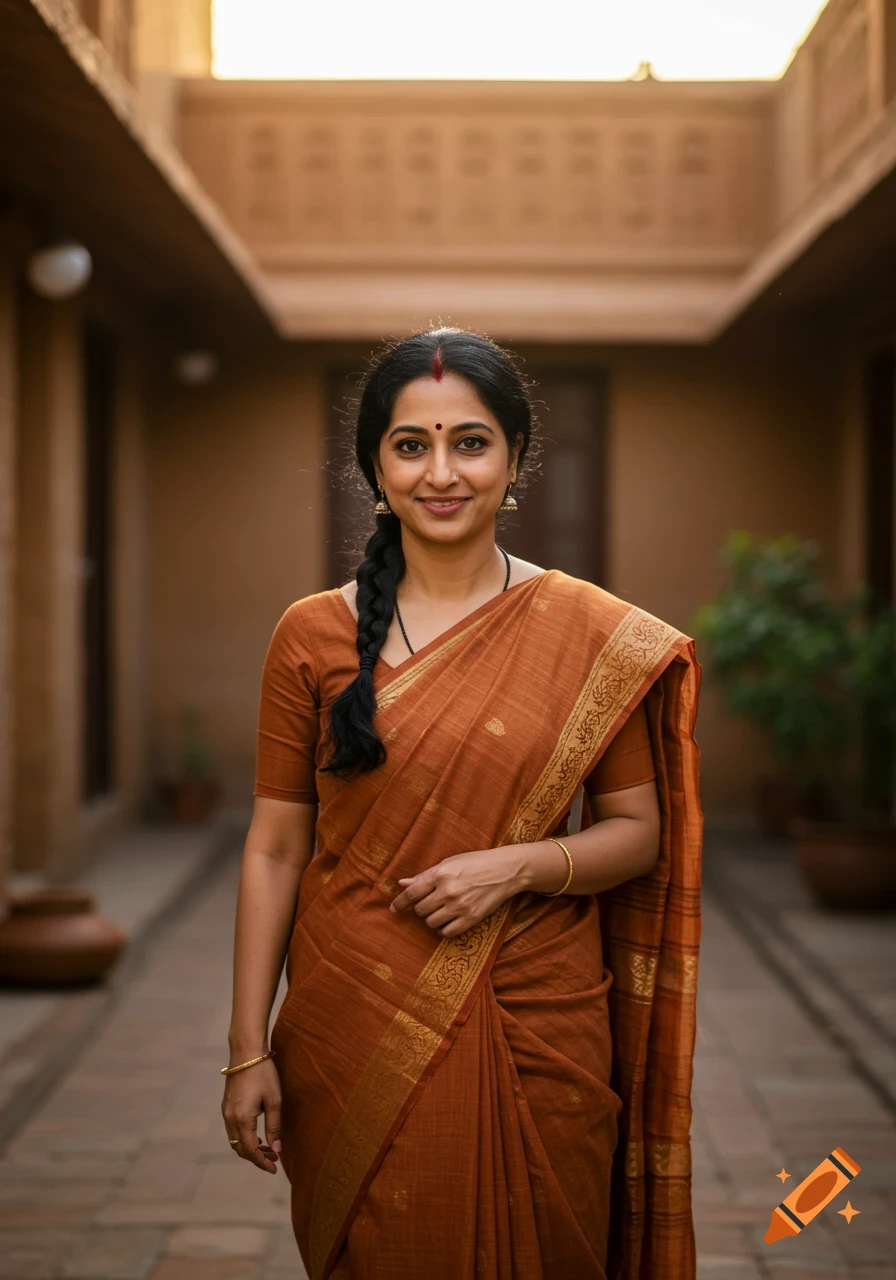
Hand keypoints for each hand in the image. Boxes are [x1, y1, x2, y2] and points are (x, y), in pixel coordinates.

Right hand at [221, 1057, 281, 1173]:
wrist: (246, 1051)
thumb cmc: (263, 1073)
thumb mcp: (274, 1100)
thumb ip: (275, 1127)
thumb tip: (277, 1149)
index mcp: (242, 1119)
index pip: (251, 1150)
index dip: (262, 1162)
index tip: (275, 1169)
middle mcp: (229, 1119)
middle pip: (241, 1149)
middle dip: (257, 1157)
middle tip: (275, 1159)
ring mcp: (225, 1112)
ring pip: (236, 1140)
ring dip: (250, 1148)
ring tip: (269, 1148)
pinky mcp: (226, 1106)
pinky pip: (233, 1130)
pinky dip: (244, 1138)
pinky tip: (257, 1135)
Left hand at [389, 846, 523, 937]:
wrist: (505, 870)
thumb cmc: (475, 863)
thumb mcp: (449, 863)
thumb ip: (425, 876)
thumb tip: (402, 883)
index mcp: (441, 874)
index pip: (412, 893)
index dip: (400, 903)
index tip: (393, 909)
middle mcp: (448, 891)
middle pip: (421, 910)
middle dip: (421, 908)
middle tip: (430, 902)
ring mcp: (460, 906)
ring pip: (431, 923)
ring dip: (432, 919)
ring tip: (440, 910)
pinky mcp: (471, 919)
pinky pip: (446, 932)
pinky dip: (443, 929)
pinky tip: (447, 920)